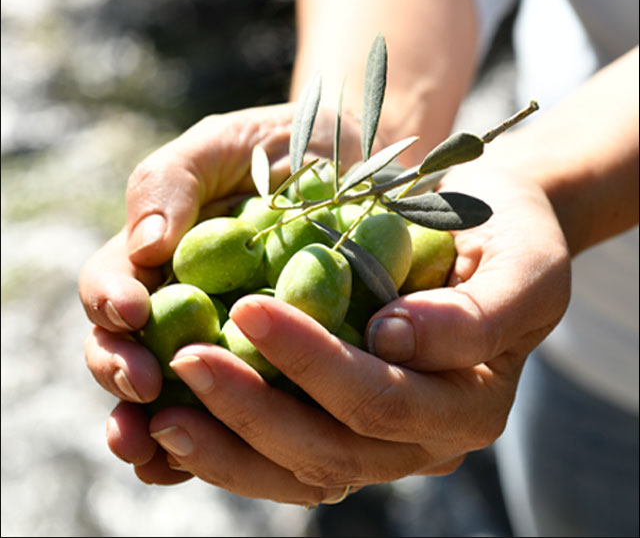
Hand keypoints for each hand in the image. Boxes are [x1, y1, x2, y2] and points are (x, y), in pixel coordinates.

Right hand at [79, 103, 361, 491]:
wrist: (361, 163)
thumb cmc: (282, 145)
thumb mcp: (225, 145)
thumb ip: (174, 180)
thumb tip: (145, 246)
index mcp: (158, 258)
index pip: (111, 288)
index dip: (110, 303)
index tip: (131, 312)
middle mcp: (182, 308)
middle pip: (129, 353)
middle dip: (122, 374)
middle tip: (144, 386)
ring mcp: (228, 344)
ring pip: (177, 397)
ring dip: (158, 427)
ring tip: (158, 445)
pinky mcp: (281, 370)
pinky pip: (245, 413)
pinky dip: (222, 442)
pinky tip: (216, 459)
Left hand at [82, 129, 569, 502]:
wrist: (495, 230)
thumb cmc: (512, 234)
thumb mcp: (521, 263)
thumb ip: (475, 313)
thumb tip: (390, 337)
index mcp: (470, 403)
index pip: (380, 395)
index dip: (312, 362)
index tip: (248, 309)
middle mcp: (426, 438)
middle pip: (331, 446)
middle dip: (252, 407)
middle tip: (185, 359)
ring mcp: (385, 444)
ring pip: (300, 468)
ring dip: (228, 445)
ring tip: (160, 415)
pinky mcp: (348, 429)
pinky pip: (286, 458)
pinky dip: (231, 449)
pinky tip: (177, 424)